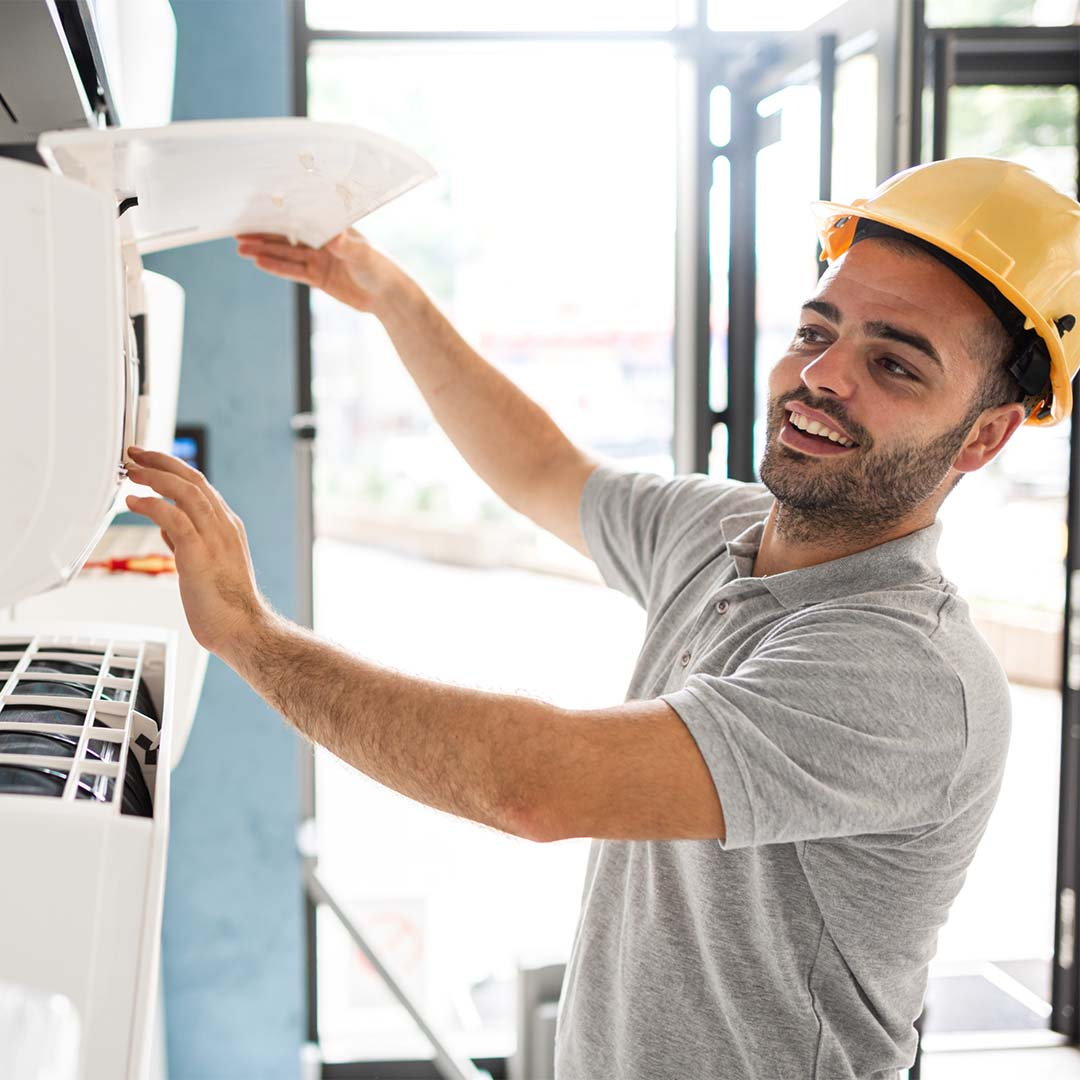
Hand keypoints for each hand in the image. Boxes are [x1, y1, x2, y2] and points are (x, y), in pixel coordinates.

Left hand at [122, 447, 269, 660]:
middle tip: (135, 454)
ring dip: (156, 477)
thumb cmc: (225, 604)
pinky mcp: (200, 555)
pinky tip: (134, 502)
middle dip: (162, 462)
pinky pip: (175, 519)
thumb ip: (188, 541)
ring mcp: (215, 539)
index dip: (173, 469)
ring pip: (186, 492)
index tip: (149, 461)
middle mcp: (224, 526)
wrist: (242, 629)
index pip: (200, 486)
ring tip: (132, 471)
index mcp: (227, 527)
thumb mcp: (205, 564)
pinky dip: (153, 506)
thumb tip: (166, 526)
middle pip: (193, 479)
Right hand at [235, 229, 399, 313]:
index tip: (257, 209)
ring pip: (285, 254)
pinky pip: (293, 271)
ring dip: (264, 251)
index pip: (301, 217)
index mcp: (332, 227)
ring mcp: (318, 259)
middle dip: (263, 233)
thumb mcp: (363, 255)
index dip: (279, 214)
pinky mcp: (317, 277)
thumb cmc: (380, 268)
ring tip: (240, 248)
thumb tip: (332, 237)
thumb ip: (346, 246)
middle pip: (287, 236)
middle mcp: (322, 241)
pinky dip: (276, 267)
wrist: (387, 297)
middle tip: (238, 231)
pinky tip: (258, 262)